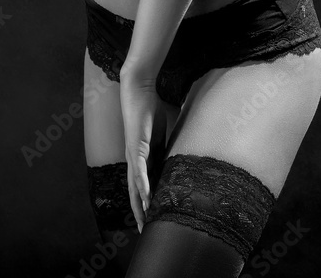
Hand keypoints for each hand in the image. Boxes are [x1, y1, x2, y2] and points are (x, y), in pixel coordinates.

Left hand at [119, 74, 168, 233]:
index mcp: (143, 156)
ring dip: (140, 205)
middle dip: (139, 211)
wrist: (138, 89)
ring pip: (136, 185)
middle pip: (136, 191)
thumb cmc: (150, 107)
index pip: (145, 185)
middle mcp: (135, 159)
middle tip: (144, 231)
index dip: (148, 202)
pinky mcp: (135, 146)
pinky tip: (146, 199)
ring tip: (144, 222)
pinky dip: (143, 185)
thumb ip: (171, 143)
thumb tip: (187, 148)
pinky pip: (139, 170)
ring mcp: (133, 154)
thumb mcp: (165, 131)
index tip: (152, 219)